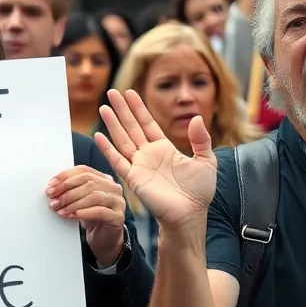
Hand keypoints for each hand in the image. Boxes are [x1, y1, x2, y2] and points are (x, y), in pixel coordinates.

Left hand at [47, 165, 126, 267]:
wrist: (105, 239)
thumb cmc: (92, 219)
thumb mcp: (81, 201)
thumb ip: (71, 192)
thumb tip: (53, 189)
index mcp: (105, 179)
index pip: (84, 171)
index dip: (66, 176)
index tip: (52, 184)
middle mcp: (113, 188)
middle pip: (89, 182)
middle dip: (67, 190)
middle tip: (54, 199)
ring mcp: (117, 202)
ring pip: (94, 196)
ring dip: (73, 203)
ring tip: (60, 209)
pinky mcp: (117, 217)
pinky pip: (100, 211)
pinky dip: (83, 212)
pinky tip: (72, 215)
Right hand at [96, 89, 216, 229]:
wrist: (190, 215)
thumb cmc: (199, 192)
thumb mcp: (206, 161)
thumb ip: (201, 139)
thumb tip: (196, 117)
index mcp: (165, 149)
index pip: (148, 123)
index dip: (139, 108)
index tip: (130, 92)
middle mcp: (149, 155)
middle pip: (132, 127)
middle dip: (122, 110)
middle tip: (111, 92)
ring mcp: (140, 166)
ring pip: (123, 139)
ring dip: (113, 124)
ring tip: (104, 107)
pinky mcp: (134, 178)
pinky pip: (118, 160)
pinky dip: (108, 149)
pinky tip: (99, 135)